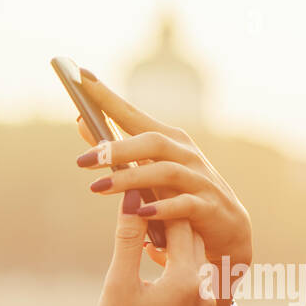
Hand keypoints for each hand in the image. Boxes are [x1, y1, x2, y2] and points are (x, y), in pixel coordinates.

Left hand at [74, 69, 251, 278]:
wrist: (225, 229)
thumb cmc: (179, 194)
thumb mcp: (146, 171)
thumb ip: (116, 149)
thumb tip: (80, 124)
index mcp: (167, 140)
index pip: (132, 113)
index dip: (108, 97)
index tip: (79, 77)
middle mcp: (185, 153)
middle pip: (150, 141)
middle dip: (116, 148)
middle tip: (82, 161)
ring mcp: (198, 179)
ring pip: (164, 171)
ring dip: (129, 178)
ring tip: (98, 188)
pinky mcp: (207, 207)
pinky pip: (184, 205)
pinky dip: (162, 208)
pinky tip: (140, 213)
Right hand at [94, 191, 213, 305]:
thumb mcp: (118, 286)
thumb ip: (128, 240)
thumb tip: (131, 196)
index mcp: (187, 279)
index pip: (178, 221)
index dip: (157, 196)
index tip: (139, 174)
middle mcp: (204, 287)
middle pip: (187, 232)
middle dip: (164, 207)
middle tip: (141, 181)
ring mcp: (202, 300)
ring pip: (188, 250)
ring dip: (167, 229)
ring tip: (143, 209)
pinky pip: (187, 269)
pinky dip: (170, 252)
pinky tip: (151, 245)